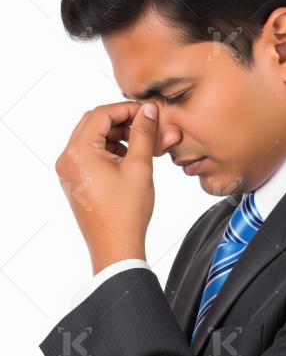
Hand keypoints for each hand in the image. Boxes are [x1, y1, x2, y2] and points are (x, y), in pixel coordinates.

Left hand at [54, 100, 158, 272]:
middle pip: (94, 123)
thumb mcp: (139, 166)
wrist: (116, 246)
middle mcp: (67, 159)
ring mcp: (68, 171)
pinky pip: (89, 155)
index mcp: (79, 152)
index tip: (148, 113)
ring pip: (92, 139)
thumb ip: (143, 133)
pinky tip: (129, 160)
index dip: (127, 109)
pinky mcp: (74, 181)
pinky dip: (108, 151)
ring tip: (141, 147)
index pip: (102, 114)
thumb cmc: (126, 212)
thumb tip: (148, 110)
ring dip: (116, 137)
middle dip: (122, 122)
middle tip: (146, 128)